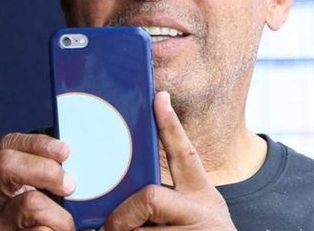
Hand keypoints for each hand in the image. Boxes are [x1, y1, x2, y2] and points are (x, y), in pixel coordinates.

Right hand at [0, 132, 76, 230]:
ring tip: (68, 227)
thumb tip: (82, 159)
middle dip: (45, 170)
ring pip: (29, 204)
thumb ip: (52, 181)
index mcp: (3, 185)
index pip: (8, 146)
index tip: (66, 151)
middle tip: (70, 187)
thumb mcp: (42, 201)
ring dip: (59, 215)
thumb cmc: (42, 229)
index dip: (37, 144)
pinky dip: (57, 230)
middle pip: (7, 165)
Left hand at [104, 91, 235, 230]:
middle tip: (110, 228)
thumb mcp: (198, 216)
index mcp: (203, 196)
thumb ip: (171, 199)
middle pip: (150, 196)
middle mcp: (203, 212)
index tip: (158, 97)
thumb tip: (130, 188)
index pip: (186, 154)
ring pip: (138, 230)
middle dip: (122, 215)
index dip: (170, 125)